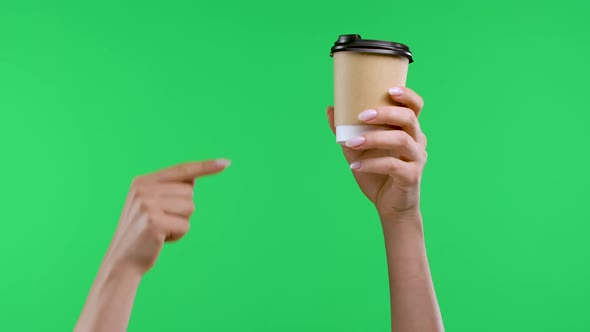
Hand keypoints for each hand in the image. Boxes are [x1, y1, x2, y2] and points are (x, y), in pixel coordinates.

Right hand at [103, 159, 229, 275]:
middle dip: (182, 210)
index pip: (181, 169)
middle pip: (189, 192)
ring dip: (181, 222)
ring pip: (190, 207)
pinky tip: (161, 240)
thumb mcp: (151, 205)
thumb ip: (169, 189)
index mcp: (142, 181)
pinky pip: (185, 225)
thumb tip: (194, 177)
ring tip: (160, 230)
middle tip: (161, 222)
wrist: (122, 261)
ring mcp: (147, 205)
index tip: (226, 163)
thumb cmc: (142, 233)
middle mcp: (143, 189)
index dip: (205, 166)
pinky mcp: (154, 222)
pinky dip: (178, 235)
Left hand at [327, 87, 426, 221]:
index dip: (407, 95)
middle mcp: (416, 142)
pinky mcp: (411, 177)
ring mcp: (416, 159)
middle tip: (362, 115)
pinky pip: (393, 165)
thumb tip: (330, 108)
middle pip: (409, 118)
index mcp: (408, 131)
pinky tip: (354, 166)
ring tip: (351, 142)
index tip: (389, 90)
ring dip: (374, 138)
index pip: (415, 106)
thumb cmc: (378, 175)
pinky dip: (371, 164)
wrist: (390, 207)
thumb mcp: (358, 150)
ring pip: (401, 140)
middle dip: (385, 113)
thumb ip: (346, 130)